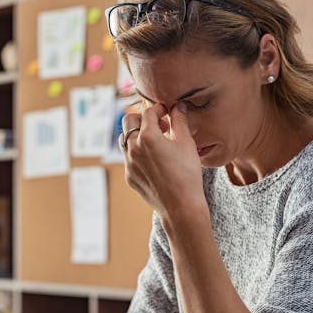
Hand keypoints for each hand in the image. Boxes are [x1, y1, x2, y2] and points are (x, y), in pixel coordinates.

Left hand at [121, 102, 205, 221]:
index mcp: (147, 136)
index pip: (148, 112)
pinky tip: (154, 160)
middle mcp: (133, 147)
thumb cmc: (187, 174)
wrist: (180, 206)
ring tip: (154, 141)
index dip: (159, 109)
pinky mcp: (129, 176)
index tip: (167, 112)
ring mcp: (129, 163)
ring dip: (136, 134)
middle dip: (142, 118)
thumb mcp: (186, 143)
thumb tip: (178, 106)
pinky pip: (128, 158)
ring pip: (124, 139)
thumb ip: (180, 120)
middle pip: (128, 120)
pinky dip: (137, 152)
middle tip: (159, 124)